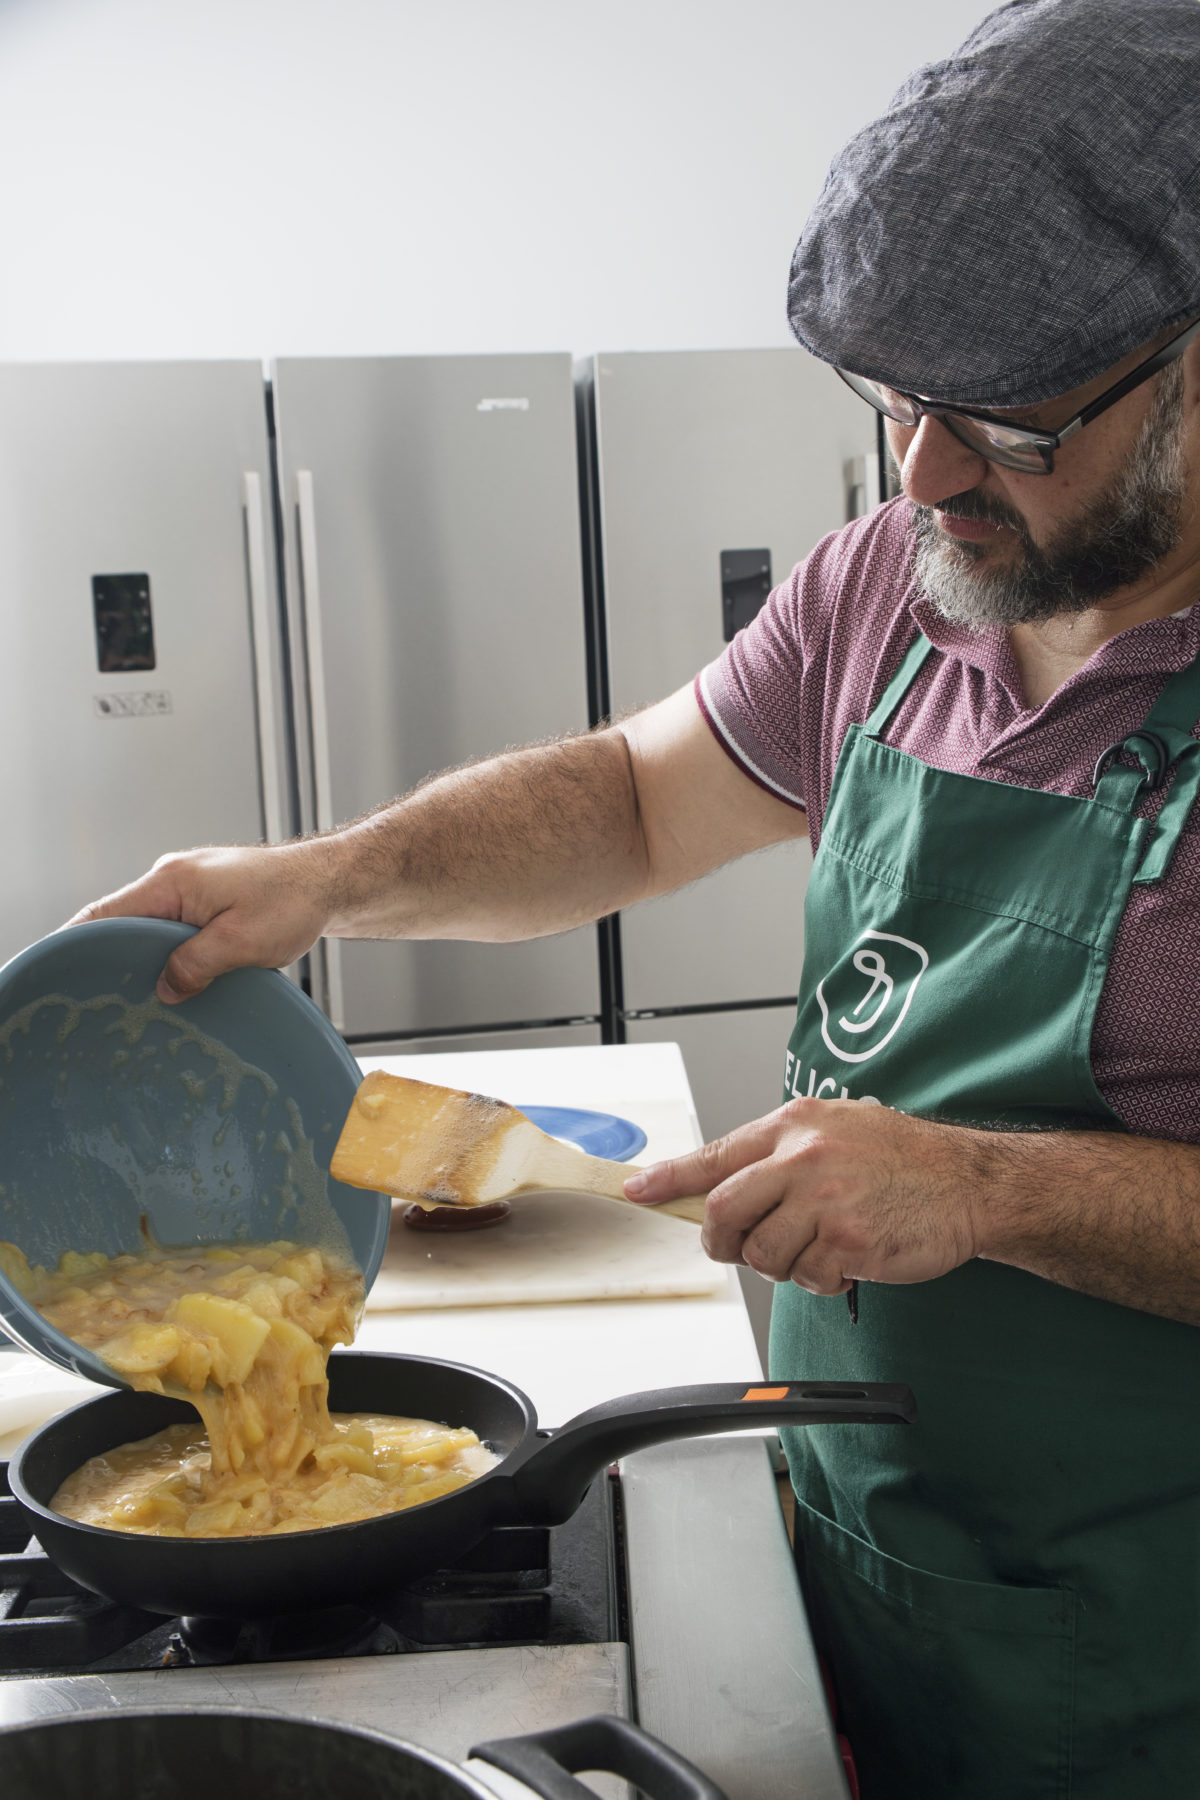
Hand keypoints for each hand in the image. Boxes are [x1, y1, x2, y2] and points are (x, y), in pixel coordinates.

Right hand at [66, 842, 335, 1002]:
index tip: (65, 974)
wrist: (330, 882)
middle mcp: (172, 878)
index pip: (104, 914)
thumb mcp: (242, 943)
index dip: (78, 944)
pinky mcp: (205, 899)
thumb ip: (196, 965)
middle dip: (111, 960)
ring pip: (148, 928)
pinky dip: (168, 953)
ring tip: (140, 996)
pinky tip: (176, 981)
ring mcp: (188, 887)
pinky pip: (171, 928)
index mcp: (171, 882)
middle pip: (121, 923)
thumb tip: (164, 990)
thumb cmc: (294, 901)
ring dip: (146, 959)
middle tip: (105, 1000)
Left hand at [623, 1098, 983, 1295]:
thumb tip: (730, 1182)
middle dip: (722, 1241)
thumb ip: (784, 1152)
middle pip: (724, 1212)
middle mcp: (803, 1157)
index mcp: (795, 1125)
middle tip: (741, 1247)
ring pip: (762, 1253)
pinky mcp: (846, 1241)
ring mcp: (824, 1199)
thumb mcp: (839, 1128)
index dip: (669, 1178)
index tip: (638, 1190)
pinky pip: (806, 1278)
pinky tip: (849, 1260)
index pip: (715, 1154)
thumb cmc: (906, 1159)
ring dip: (783, 1264)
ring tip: (819, 1247)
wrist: (970, 1182)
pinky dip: (822, 1280)